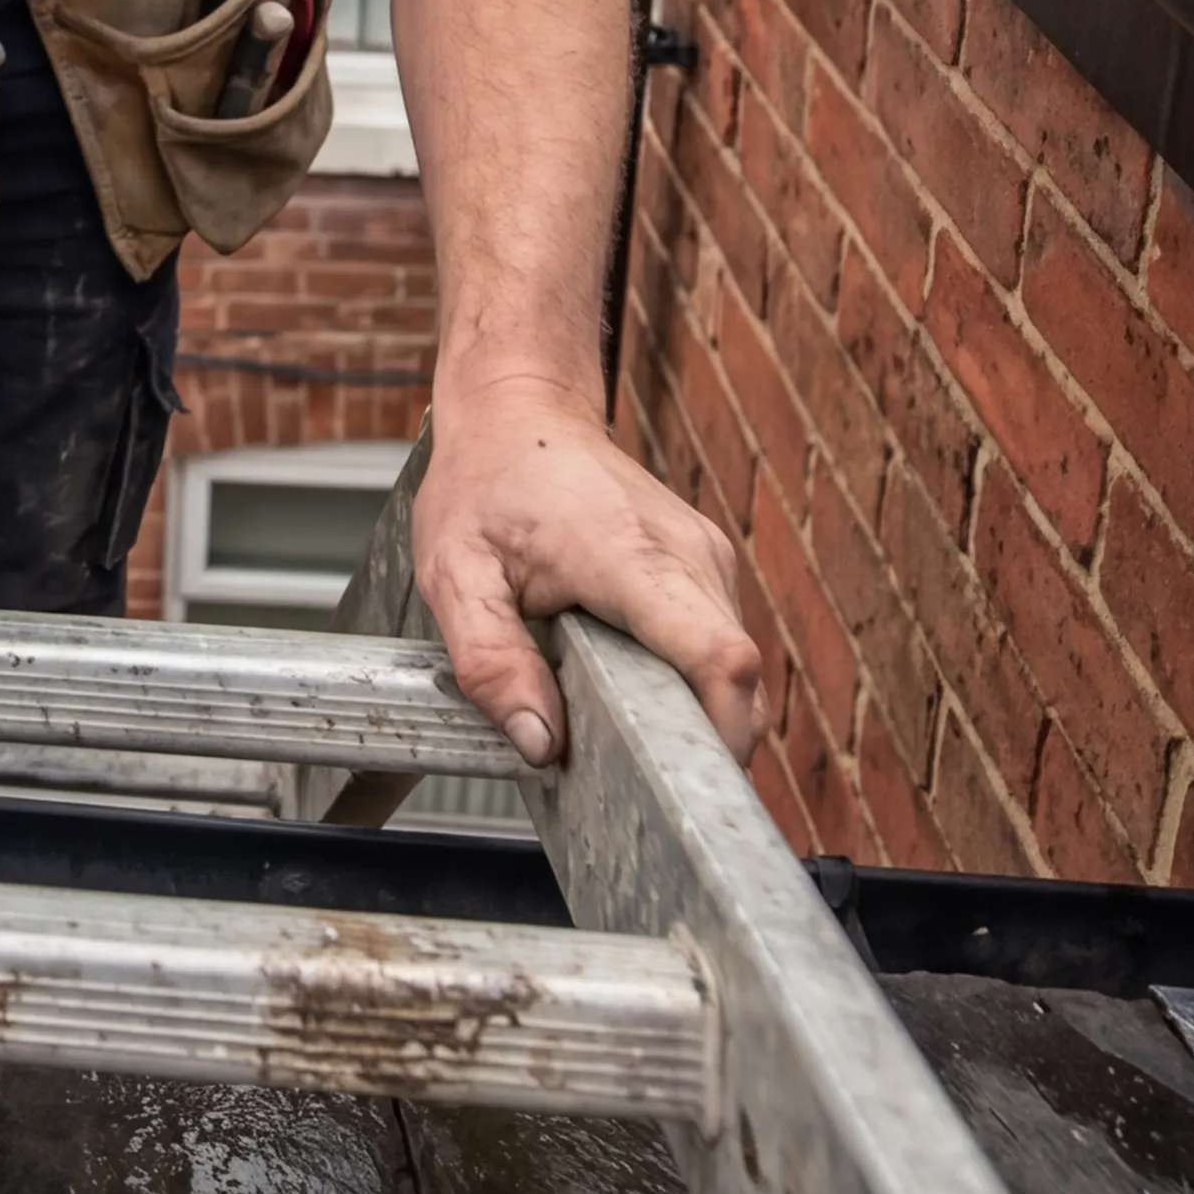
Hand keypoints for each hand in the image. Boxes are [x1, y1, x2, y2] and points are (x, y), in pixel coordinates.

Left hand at [410, 378, 765, 766]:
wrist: (522, 410)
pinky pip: (717, 646)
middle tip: (628, 775)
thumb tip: (540, 743)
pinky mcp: (706, 569)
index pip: (722, 657)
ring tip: (617, 725)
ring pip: (732, 668)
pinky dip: (686, 683)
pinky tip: (627, 687)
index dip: (719, 734)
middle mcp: (689, 555)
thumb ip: (491, 662)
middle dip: (698, 743)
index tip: (681, 783)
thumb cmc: (486, 481)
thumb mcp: (455, 573)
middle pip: (739, 679)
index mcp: (631, 556)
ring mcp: (707, 560)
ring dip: (690, 713)